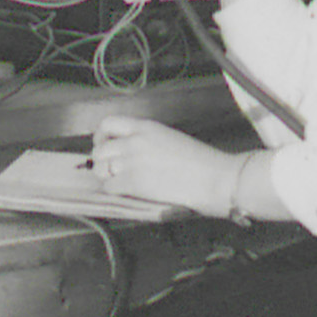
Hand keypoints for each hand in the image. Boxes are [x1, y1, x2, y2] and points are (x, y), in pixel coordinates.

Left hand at [90, 115, 236, 217]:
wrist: (216, 178)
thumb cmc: (202, 162)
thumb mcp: (169, 138)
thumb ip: (146, 141)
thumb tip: (130, 152)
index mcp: (145, 127)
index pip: (108, 124)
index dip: (101, 136)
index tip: (104, 145)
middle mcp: (134, 141)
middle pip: (99, 150)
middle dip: (102, 161)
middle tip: (111, 170)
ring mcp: (132, 161)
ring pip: (100, 169)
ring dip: (107, 177)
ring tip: (120, 182)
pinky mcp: (134, 182)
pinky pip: (109, 187)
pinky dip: (115, 191)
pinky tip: (128, 193)